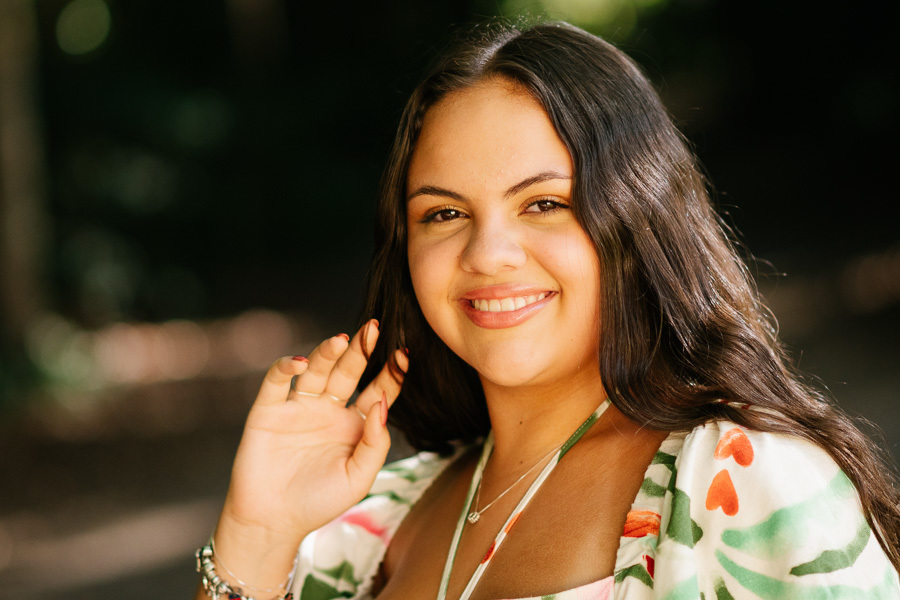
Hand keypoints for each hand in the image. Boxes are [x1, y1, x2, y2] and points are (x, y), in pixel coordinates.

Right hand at [218, 319, 406, 548]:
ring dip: (327, 352)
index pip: (376, 391)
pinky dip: (285, 368)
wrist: (272, 523)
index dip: (390, 373)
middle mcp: (328, 410)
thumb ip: (375, 443)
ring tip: (341, 339)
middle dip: (362, 351)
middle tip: (374, 329)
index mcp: (354, 425)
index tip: (404, 353)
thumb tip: (382, 405)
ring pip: (316, 371)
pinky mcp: (268, 410)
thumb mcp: (358, 478)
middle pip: (348, 372)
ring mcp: (298, 408)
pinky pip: (277, 382)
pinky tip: (299, 362)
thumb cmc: (319, 503)